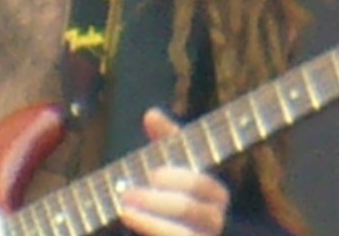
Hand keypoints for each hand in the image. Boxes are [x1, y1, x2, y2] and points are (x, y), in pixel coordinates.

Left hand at [117, 108, 230, 235]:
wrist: (167, 226)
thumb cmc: (169, 191)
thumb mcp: (169, 165)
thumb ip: (164, 141)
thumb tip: (151, 114)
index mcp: (215, 195)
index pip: (204, 185)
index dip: (178, 179)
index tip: (153, 175)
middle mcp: (215, 220)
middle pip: (192, 209)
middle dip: (157, 200)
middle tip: (126, 192)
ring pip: (184, 233)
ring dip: (150, 219)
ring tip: (124, 207)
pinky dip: (150, 228)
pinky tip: (128, 216)